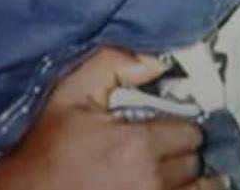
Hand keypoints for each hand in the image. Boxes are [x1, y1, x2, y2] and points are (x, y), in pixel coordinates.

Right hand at [0, 47, 226, 189]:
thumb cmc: (45, 148)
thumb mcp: (71, 92)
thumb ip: (114, 63)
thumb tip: (156, 62)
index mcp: (140, 145)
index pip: (191, 133)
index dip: (181, 127)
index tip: (169, 128)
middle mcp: (151, 181)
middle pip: (193, 163)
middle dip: (182, 153)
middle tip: (165, 150)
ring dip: (188, 182)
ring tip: (174, 175)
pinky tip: (166, 187)